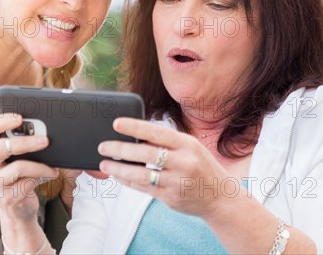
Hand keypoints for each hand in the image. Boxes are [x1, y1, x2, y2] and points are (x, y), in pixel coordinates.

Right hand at [0, 108, 58, 221]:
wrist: (19, 209)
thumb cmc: (20, 176)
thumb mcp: (17, 156)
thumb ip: (20, 140)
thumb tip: (40, 124)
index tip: (18, 115)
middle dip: (24, 141)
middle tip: (44, 138)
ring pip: (17, 167)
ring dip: (39, 163)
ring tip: (52, 159)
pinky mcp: (8, 197)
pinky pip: (28, 182)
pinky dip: (43, 174)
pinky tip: (52, 173)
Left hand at [97, 118, 230, 218]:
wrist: (220, 198)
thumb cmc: (201, 166)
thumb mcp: (190, 148)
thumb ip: (167, 143)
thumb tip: (136, 136)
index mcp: (188, 144)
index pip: (157, 133)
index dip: (135, 127)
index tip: (116, 123)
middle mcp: (184, 162)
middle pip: (145, 154)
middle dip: (120, 149)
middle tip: (103, 146)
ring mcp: (177, 182)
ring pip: (142, 175)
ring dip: (119, 169)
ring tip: (104, 163)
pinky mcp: (170, 198)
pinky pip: (144, 188)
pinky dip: (128, 181)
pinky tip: (118, 176)